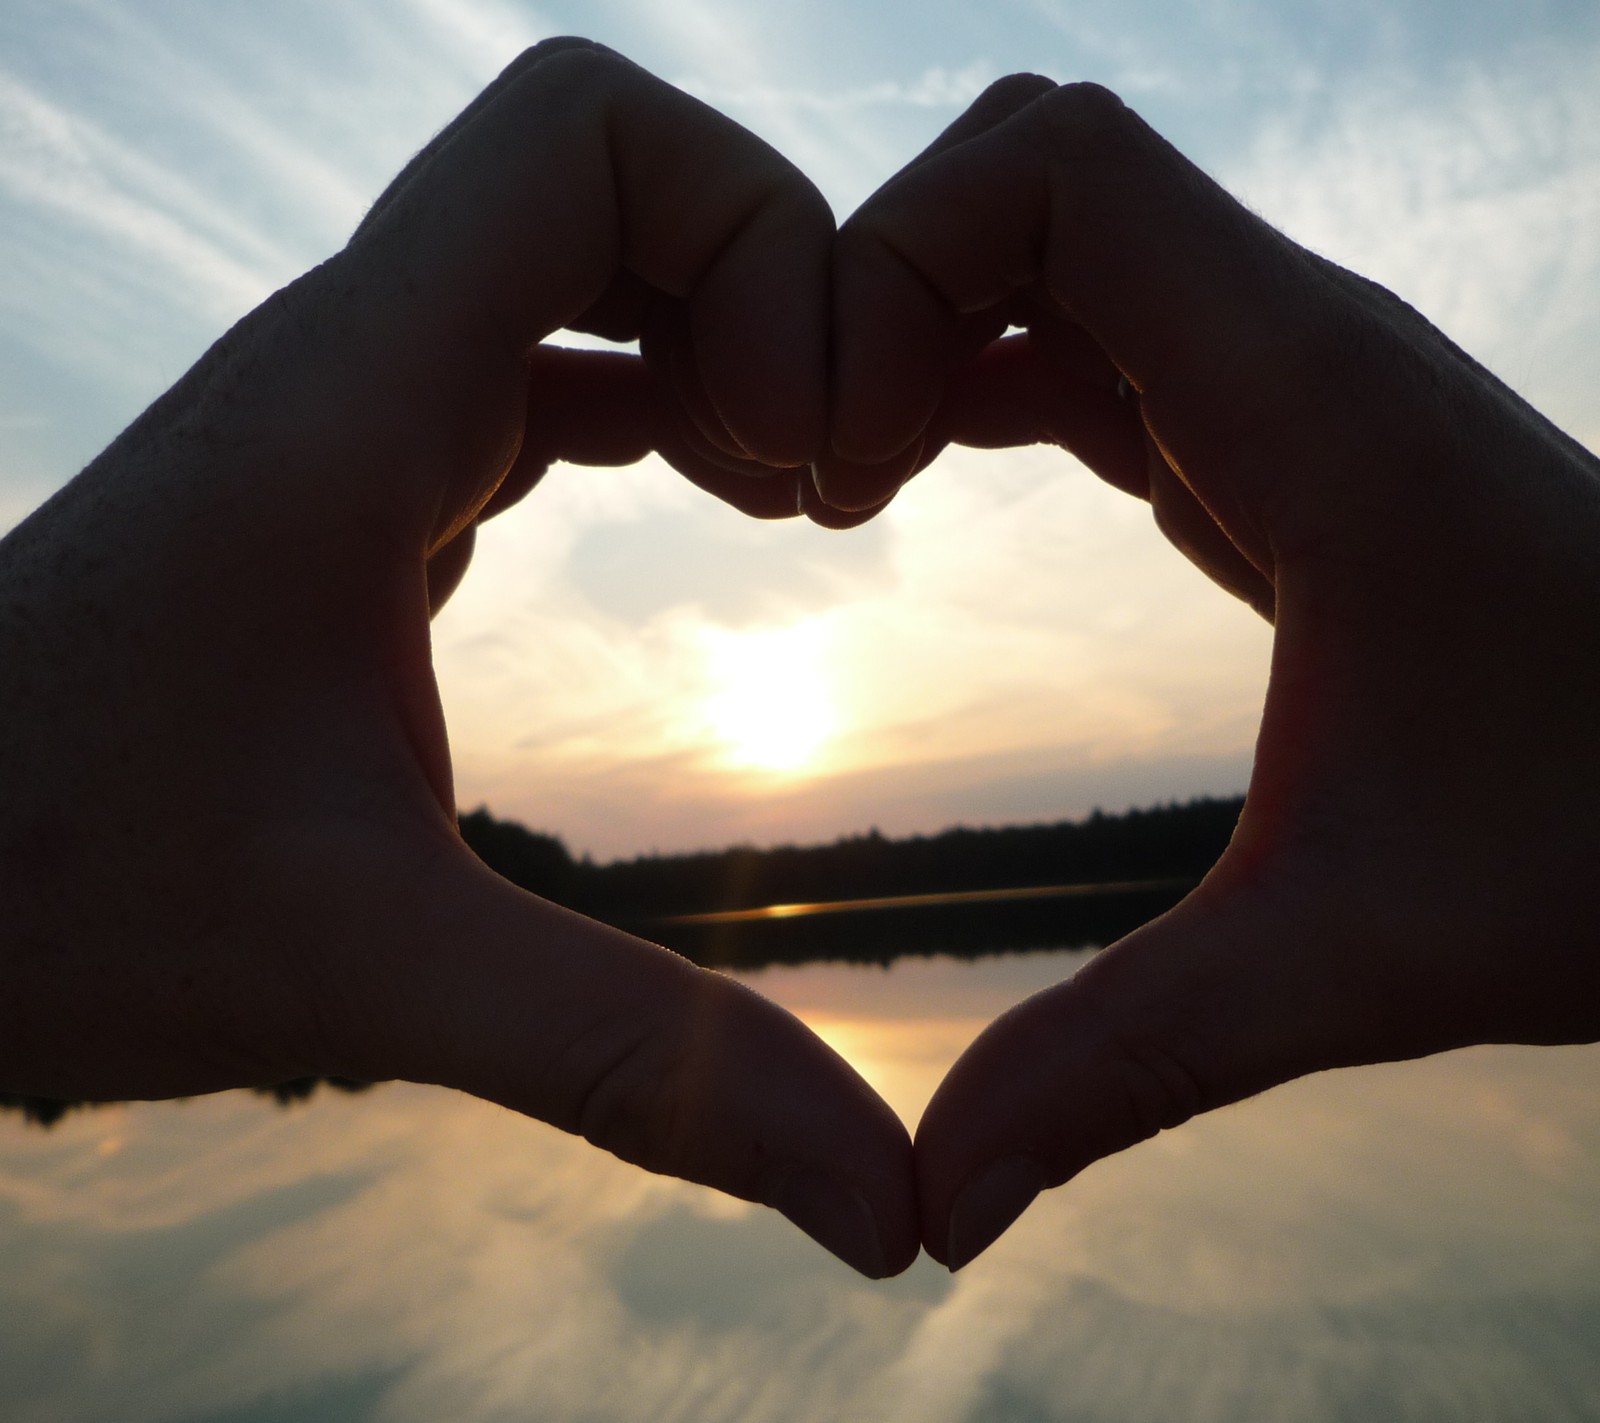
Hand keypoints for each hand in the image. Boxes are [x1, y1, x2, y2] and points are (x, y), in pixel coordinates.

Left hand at [0, 41, 916, 1278]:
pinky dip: (663, 392)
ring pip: (585, 250)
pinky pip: (551, 351)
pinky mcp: (363, 467)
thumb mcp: (375, 978)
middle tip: (821, 490)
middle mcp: (353, 359)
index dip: (756, 241)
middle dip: (770, 288)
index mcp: (358, 405)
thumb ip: (638, 1068)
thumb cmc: (55, 902)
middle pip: (617, 172)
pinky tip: (710, 506)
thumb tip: (882, 1206)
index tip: (802, 458)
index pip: (589, 135)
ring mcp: (356, 403)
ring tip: (787, 505)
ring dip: (722, 339)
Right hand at [827, 77, 1599, 1267]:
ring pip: (1048, 242)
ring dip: (917, 328)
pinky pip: (1083, 334)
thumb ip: (1128, 1063)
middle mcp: (1294, 347)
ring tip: (842, 489)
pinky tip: (915, 483)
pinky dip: (973, 374)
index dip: (894, 264)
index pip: (1051, 168)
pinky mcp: (1269, 434)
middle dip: (880, 283)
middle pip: (1024, 170)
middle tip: (821, 476)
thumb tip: (940, 1208)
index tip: (840, 465)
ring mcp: (1281, 378)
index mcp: (1308, 402)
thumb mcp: (1355, 959)